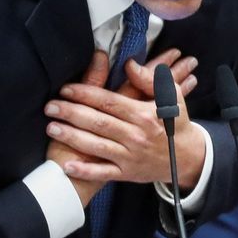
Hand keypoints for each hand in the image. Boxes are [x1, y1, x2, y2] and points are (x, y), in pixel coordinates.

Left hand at [44, 50, 203, 188]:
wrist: (187, 158)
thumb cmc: (176, 123)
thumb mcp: (171, 96)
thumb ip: (149, 79)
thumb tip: (130, 64)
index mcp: (143, 114)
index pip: (109, 102)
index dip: (86, 94)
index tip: (66, 89)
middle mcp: (135, 135)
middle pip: (97, 122)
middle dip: (71, 113)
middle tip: (50, 106)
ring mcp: (130, 156)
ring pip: (96, 146)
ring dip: (71, 137)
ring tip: (51, 128)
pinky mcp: (127, 173)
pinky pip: (103, 173)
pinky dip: (85, 171)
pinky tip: (68, 165)